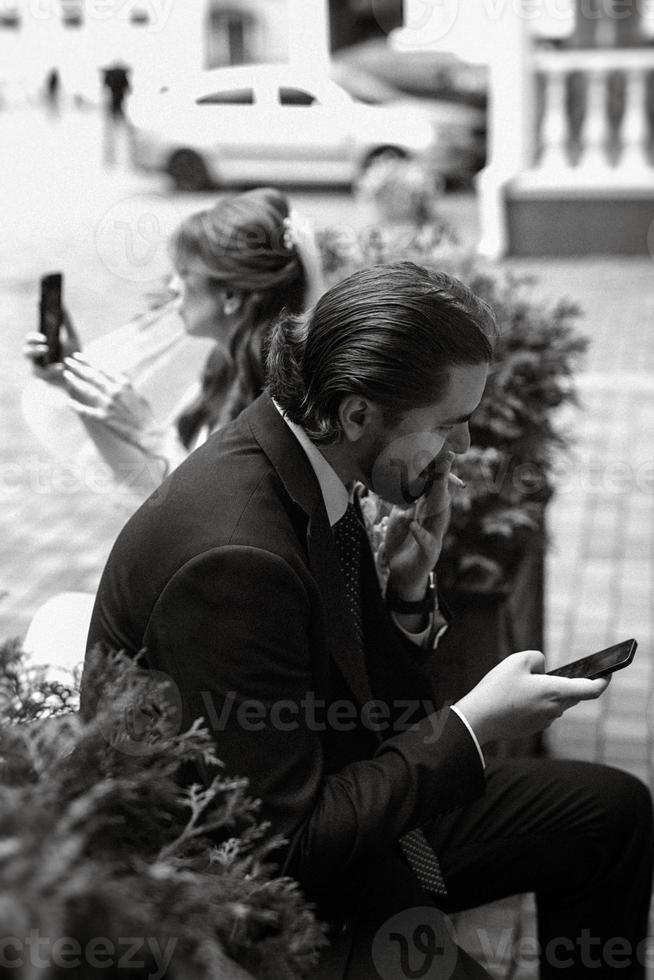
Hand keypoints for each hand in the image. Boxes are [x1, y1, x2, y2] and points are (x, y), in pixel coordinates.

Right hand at [23, 308, 80, 382]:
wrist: (82, 377)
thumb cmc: (75, 357)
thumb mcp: (73, 338)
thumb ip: (66, 323)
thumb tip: (62, 304)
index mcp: (41, 347)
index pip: (32, 339)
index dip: (33, 336)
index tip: (42, 335)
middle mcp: (37, 358)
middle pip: (26, 350)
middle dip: (32, 345)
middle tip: (44, 340)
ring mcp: (40, 369)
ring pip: (31, 363)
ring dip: (35, 354)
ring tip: (46, 349)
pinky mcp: (45, 380)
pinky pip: (44, 374)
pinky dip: (52, 370)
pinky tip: (60, 366)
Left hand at [61, 352, 156, 441]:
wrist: (150, 434)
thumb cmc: (145, 416)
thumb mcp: (137, 395)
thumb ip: (125, 387)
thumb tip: (116, 379)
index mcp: (124, 384)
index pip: (103, 369)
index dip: (89, 362)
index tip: (79, 356)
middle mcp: (115, 392)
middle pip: (93, 376)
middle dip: (78, 367)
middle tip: (68, 360)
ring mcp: (109, 405)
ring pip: (87, 390)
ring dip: (75, 381)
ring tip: (66, 374)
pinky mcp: (104, 419)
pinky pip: (86, 411)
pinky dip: (76, 407)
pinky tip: (67, 401)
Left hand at [382, 451, 455, 599]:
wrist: (403, 576)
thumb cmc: (402, 545)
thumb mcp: (401, 519)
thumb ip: (405, 501)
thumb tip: (401, 479)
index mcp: (429, 513)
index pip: (435, 489)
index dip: (439, 471)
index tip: (443, 451)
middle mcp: (435, 523)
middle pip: (442, 498)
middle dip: (444, 479)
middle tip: (448, 459)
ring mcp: (435, 538)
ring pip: (440, 517)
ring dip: (439, 502)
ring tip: (440, 486)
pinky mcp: (429, 554)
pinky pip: (425, 541)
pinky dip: (420, 533)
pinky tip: (415, 525)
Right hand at [454, 650, 609, 744]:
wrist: (478, 718)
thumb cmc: (498, 689)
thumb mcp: (517, 660)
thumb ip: (537, 658)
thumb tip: (543, 669)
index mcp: (556, 691)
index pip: (592, 689)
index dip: (603, 680)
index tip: (607, 673)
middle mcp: (555, 709)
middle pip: (573, 694)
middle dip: (568, 682)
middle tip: (552, 672)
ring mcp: (544, 721)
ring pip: (556, 703)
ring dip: (548, 692)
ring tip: (523, 684)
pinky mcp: (533, 727)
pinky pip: (542, 711)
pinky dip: (536, 702)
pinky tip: (516, 697)